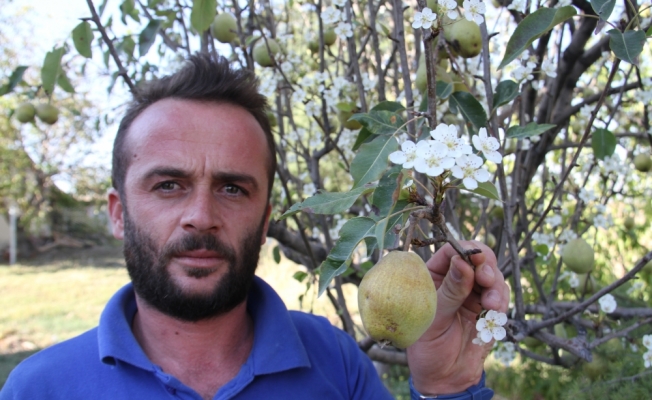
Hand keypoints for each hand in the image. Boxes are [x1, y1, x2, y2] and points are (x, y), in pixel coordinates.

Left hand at [406, 241, 509, 395]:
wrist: (445, 376)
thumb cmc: (428, 345)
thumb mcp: (434, 316)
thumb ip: (450, 290)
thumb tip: (463, 263)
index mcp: (433, 276)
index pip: (450, 252)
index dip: (464, 250)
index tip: (474, 257)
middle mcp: (455, 280)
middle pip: (476, 258)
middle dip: (485, 265)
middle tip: (486, 277)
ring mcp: (474, 293)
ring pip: (492, 275)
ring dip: (495, 285)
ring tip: (491, 303)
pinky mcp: (489, 308)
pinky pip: (501, 294)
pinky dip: (501, 298)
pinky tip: (494, 310)